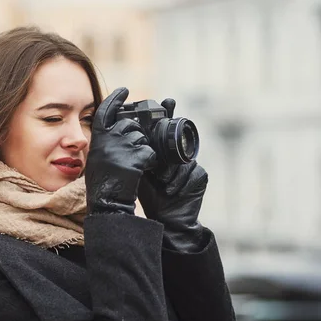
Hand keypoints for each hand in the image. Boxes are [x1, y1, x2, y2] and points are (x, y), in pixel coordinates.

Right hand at [85, 87, 154, 214]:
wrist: (107, 202)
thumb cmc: (103, 182)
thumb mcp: (99, 156)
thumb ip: (107, 141)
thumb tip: (123, 126)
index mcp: (97, 138)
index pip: (105, 111)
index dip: (115, 99)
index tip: (124, 90)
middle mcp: (108, 140)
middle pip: (130, 124)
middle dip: (136, 134)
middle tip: (131, 152)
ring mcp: (121, 148)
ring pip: (142, 138)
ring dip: (143, 149)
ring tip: (133, 165)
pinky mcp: (135, 159)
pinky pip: (150, 152)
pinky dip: (149, 161)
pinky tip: (141, 170)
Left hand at [137, 99, 208, 251]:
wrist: (166, 219)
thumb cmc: (150, 194)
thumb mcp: (140, 170)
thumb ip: (136, 152)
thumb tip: (120, 132)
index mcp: (165, 151)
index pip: (167, 129)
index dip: (169, 113)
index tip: (168, 100)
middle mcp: (180, 155)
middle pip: (179, 138)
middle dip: (174, 134)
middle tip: (172, 118)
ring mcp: (192, 165)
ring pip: (182, 160)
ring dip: (170, 172)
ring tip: (161, 181)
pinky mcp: (201, 177)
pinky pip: (189, 173)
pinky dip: (178, 183)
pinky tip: (170, 191)